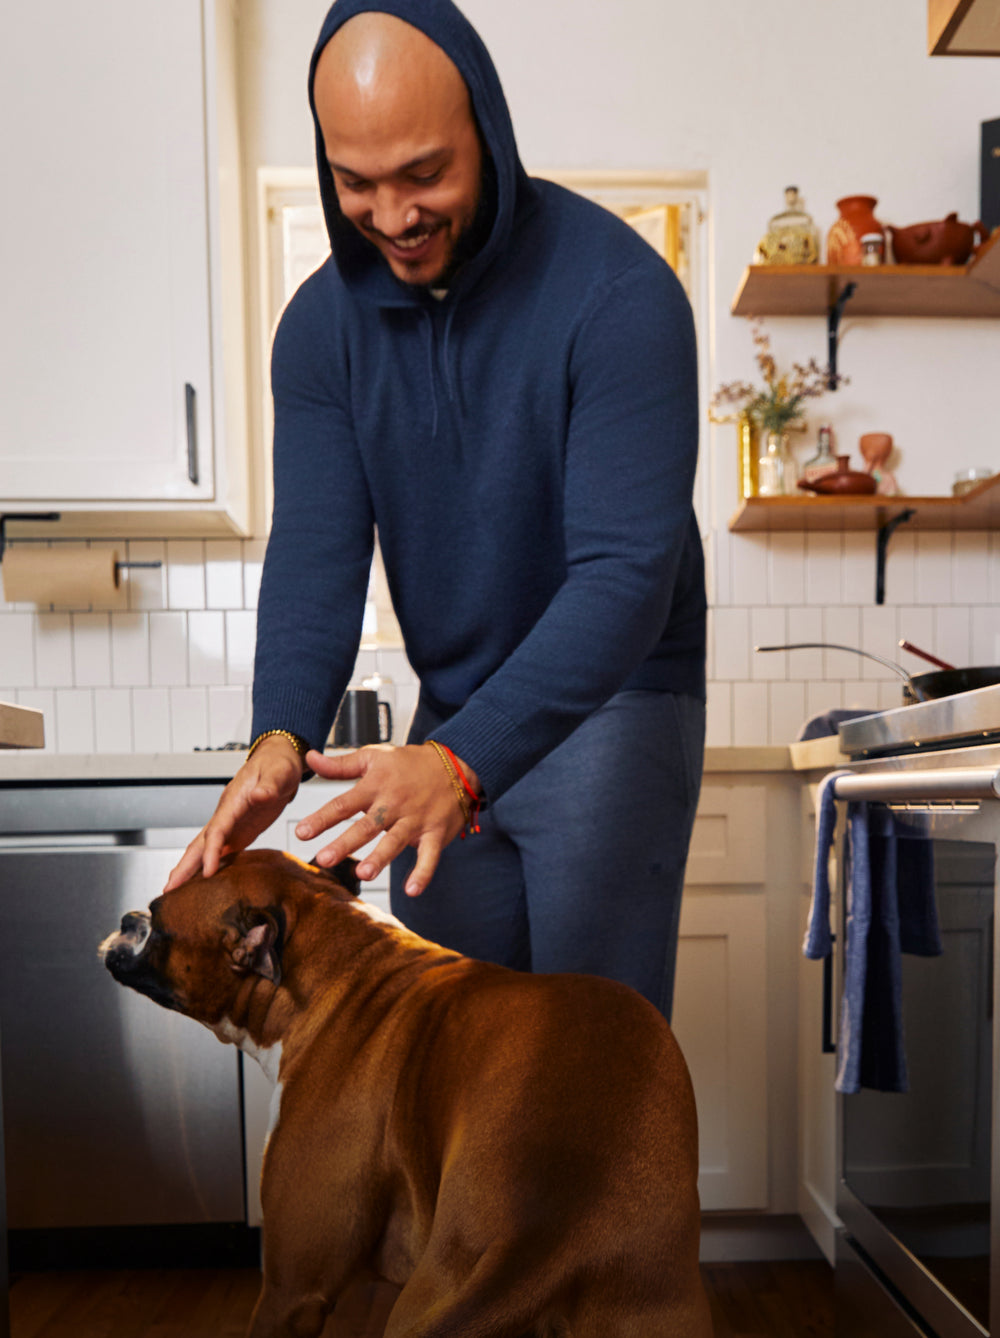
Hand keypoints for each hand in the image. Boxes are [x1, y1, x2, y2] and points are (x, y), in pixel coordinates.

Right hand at [164, 736, 304, 890]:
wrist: (279, 761)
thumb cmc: (278, 765)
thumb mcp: (279, 772)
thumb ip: (270, 785)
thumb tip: (259, 795)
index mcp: (233, 801)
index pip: (217, 829)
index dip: (210, 851)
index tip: (208, 872)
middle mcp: (226, 815)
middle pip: (200, 843)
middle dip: (184, 866)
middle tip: (168, 890)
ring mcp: (231, 824)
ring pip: (206, 849)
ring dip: (190, 870)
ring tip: (175, 892)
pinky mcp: (240, 832)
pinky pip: (221, 852)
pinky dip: (209, 867)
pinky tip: (203, 883)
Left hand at [297, 743, 478, 896]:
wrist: (456, 763)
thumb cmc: (410, 763)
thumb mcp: (374, 756)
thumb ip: (340, 764)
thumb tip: (309, 759)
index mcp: (376, 786)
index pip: (344, 803)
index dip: (322, 818)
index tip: (302, 832)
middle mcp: (394, 804)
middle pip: (366, 826)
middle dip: (345, 843)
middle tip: (324, 859)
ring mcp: (416, 819)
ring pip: (395, 841)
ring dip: (380, 858)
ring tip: (363, 873)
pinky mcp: (436, 833)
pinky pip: (430, 855)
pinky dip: (423, 873)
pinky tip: (412, 890)